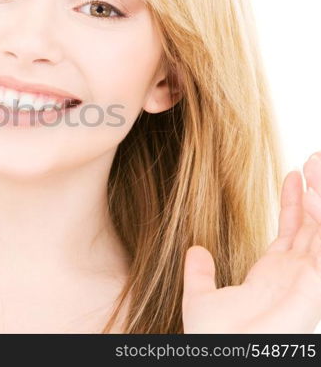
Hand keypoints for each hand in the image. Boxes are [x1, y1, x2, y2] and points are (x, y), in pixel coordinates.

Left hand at [182, 153, 320, 332]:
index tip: (293, 173)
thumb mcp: (202, 297)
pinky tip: (316, 192)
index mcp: (273, 275)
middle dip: (316, 190)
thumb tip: (196, 251)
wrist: (220, 355)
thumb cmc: (215, 339)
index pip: (292, 230)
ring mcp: (308, 280)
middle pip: (314, 224)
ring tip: (316, 164)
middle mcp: (295, 275)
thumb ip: (200, 273)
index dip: (295, 202)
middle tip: (312, 158)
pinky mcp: (314, 286)